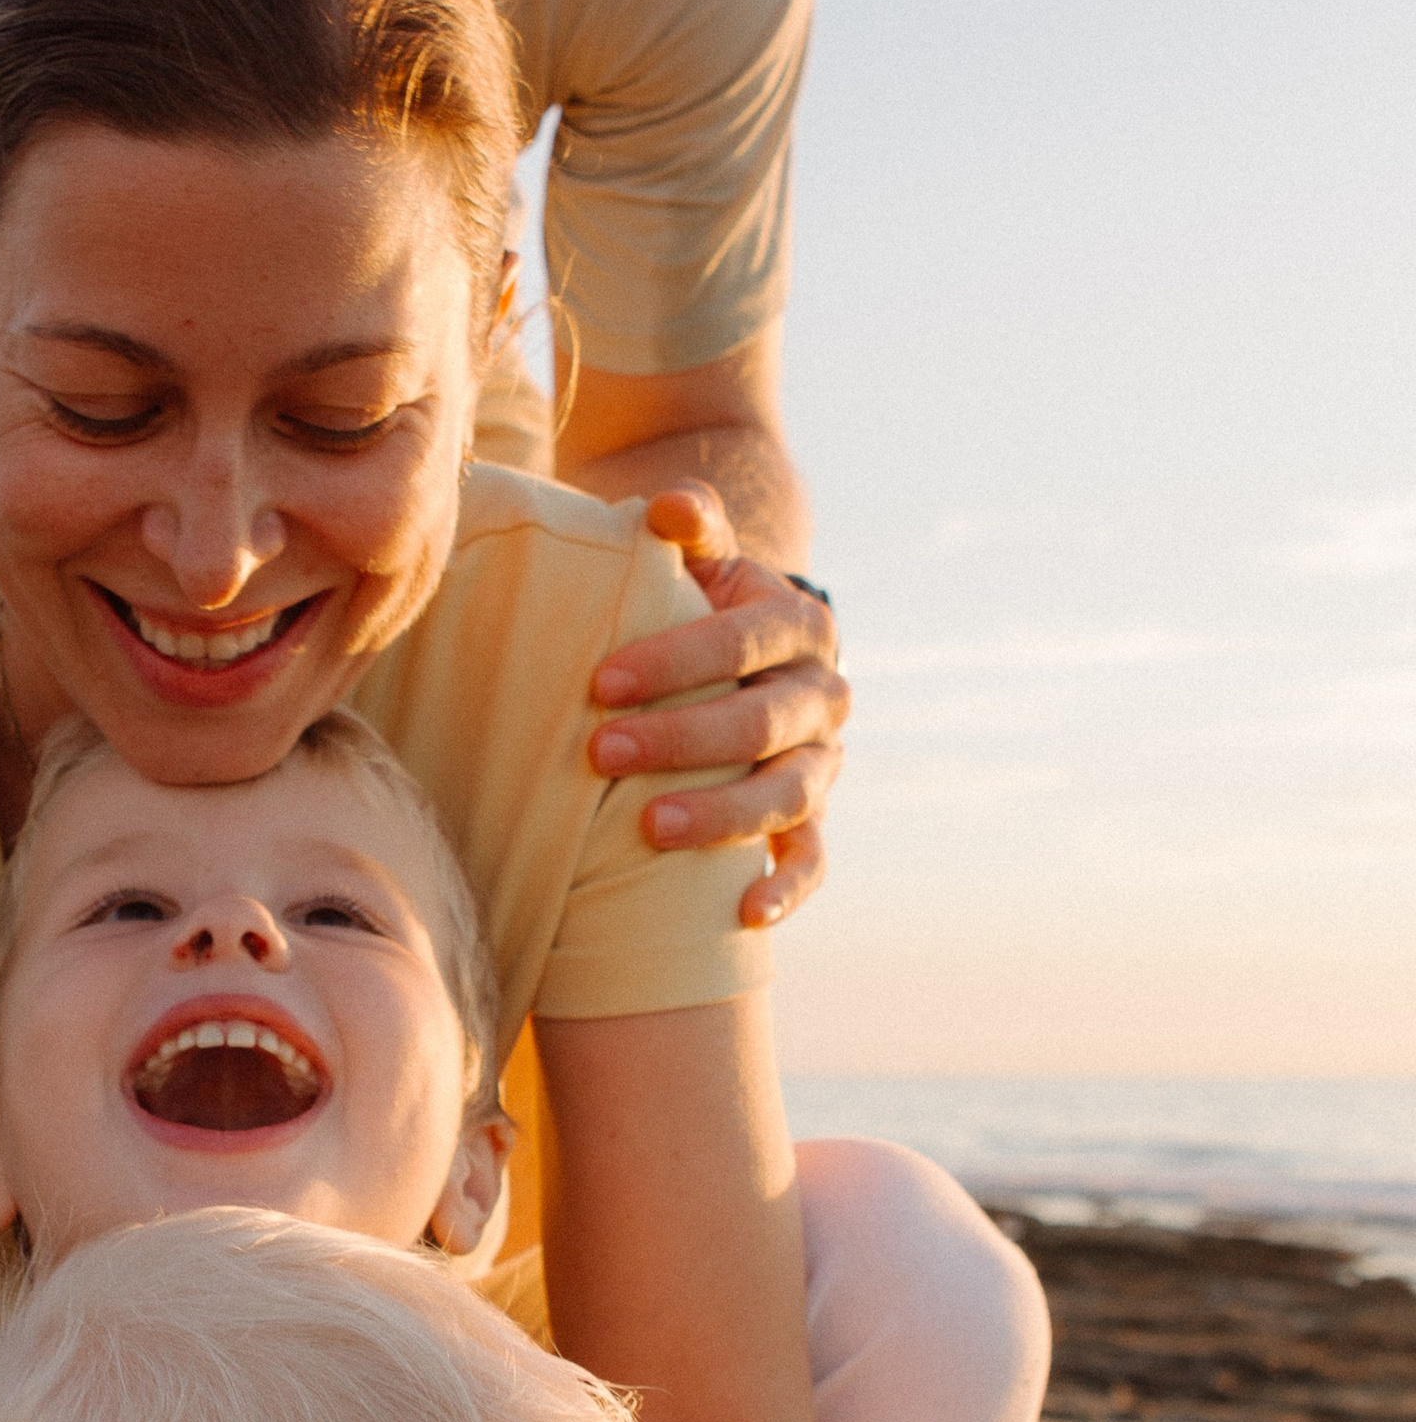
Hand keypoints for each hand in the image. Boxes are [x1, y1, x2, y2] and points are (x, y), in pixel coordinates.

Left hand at [589, 489, 846, 929]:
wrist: (747, 660)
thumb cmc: (700, 606)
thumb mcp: (701, 562)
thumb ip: (689, 528)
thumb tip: (666, 507)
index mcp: (798, 624)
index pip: (742, 639)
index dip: (675, 661)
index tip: (600, 682)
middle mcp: (822, 694)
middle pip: (759, 722)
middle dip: (678, 739)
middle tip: (598, 751)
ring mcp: (822, 762)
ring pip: (787, 794)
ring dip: (720, 814)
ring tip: (649, 829)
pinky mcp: (812, 818)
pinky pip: (812, 859)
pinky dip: (786, 887)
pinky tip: (745, 914)